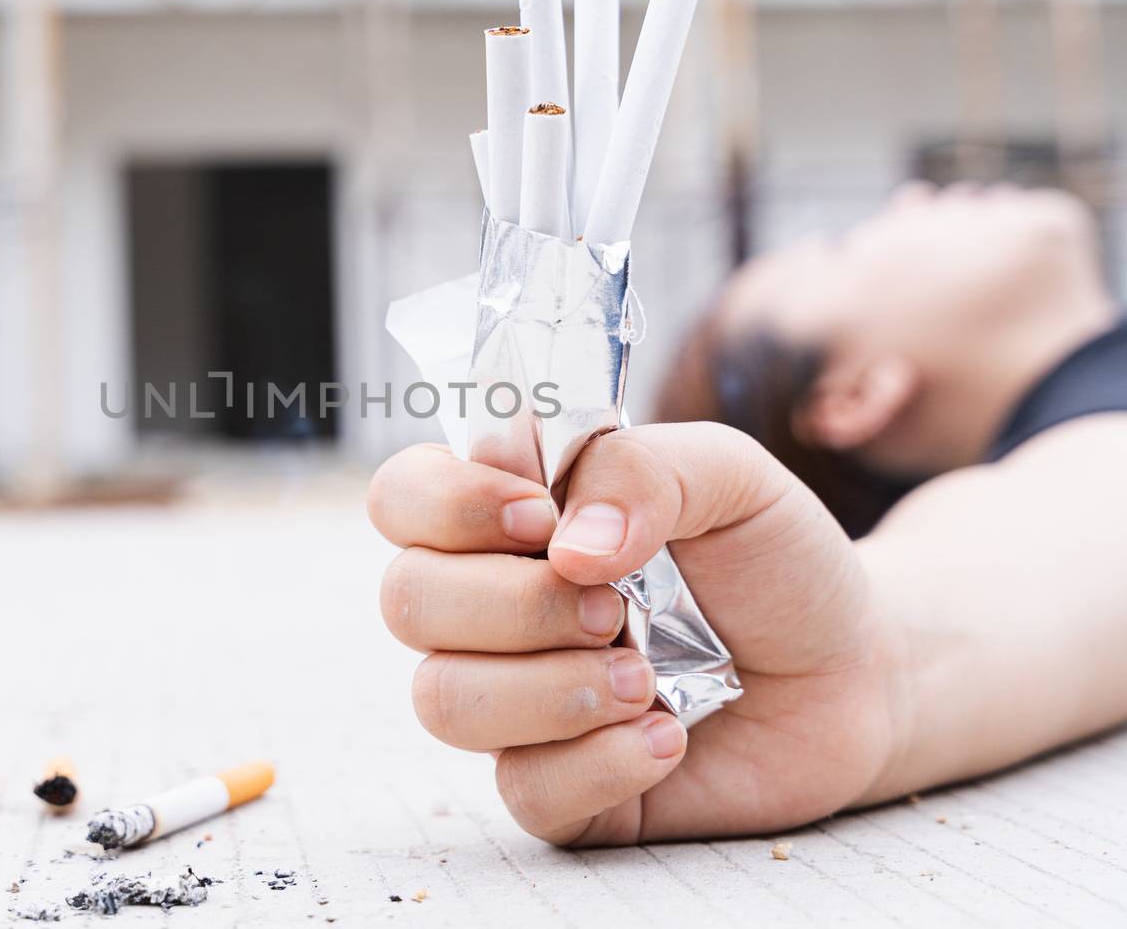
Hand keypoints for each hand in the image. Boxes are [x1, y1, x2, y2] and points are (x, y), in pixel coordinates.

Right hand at [368, 425, 901, 844]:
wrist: (853, 672)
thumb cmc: (774, 562)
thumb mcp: (730, 475)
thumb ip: (642, 469)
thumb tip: (569, 547)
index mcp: (510, 517)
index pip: (403, 496)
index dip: (448, 505)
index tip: (539, 516)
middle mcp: (492, 607)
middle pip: (407, 601)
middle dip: (514, 604)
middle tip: (614, 608)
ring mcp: (515, 700)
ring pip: (443, 701)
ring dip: (551, 689)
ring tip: (647, 679)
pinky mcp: (556, 786)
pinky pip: (523, 788)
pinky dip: (603, 762)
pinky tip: (669, 736)